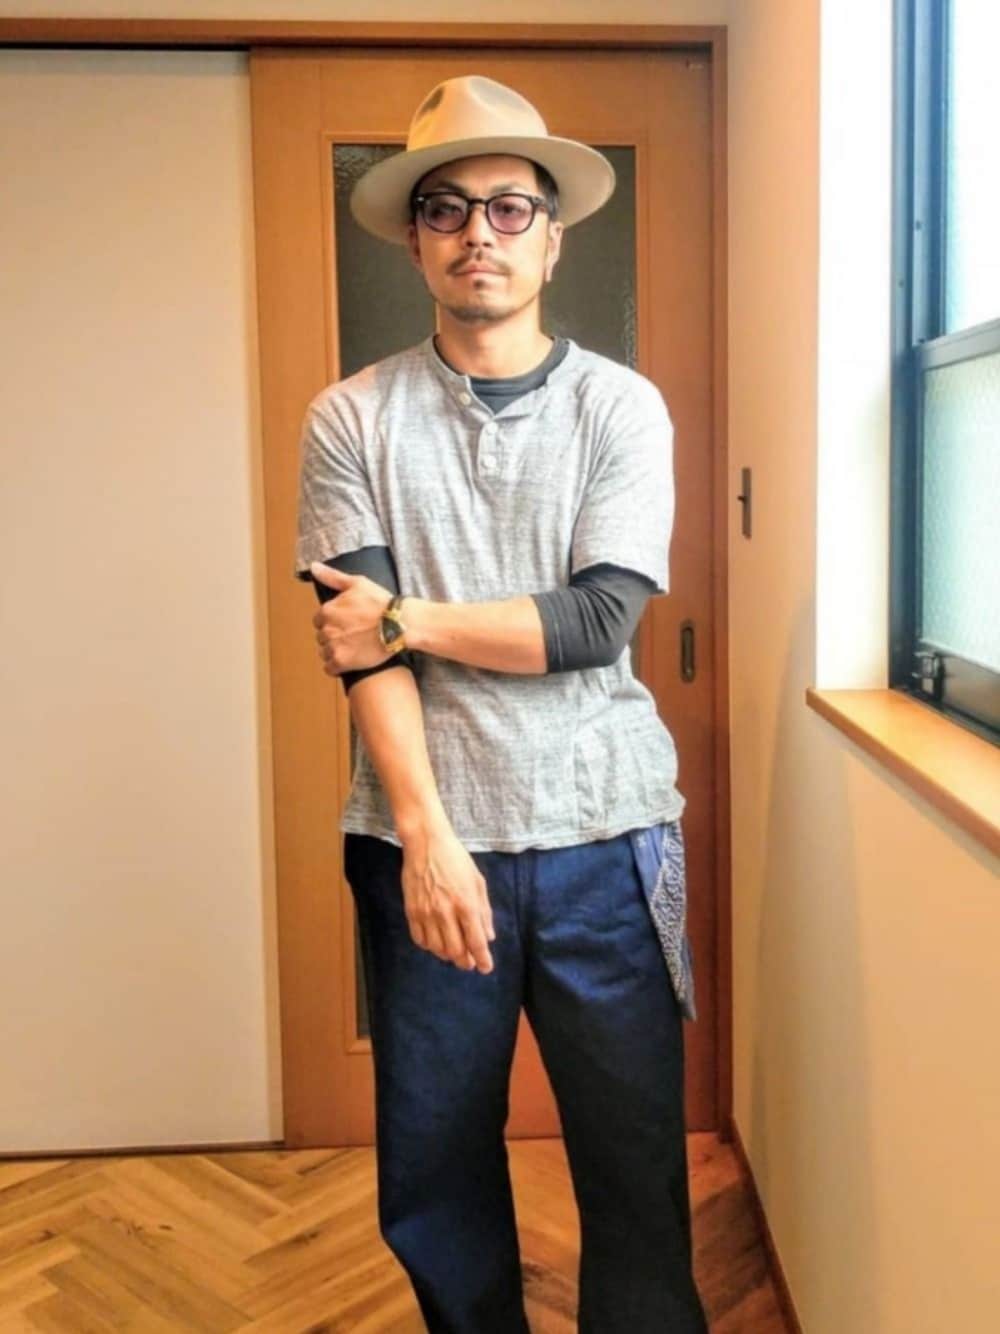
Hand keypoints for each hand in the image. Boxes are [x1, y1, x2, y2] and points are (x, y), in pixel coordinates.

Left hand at [310, 563, 392, 674]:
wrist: (399, 624)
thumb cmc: (380, 602)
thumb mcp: (357, 583)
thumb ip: (332, 577)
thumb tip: (313, 567)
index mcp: (327, 610)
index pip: (319, 620)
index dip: (332, 622)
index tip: (346, 623)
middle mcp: (327, 629)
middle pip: (322, 637)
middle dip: (334, 636)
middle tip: (352, 635)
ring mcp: (333, 646)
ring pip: (324, 652)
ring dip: (335, 651)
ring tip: (353, 647)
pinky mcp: (342, 662)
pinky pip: (330, 668)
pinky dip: (337, 666)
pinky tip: (350, 659)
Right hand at [400, 824, 495, 973]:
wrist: (426, 844)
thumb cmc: (456, 860)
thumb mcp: (477, 882)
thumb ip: (484, 911)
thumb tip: (488, 937)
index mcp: (466, 904)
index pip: (476, 942)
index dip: (482, 959)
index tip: (485, 968)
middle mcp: (446, 912)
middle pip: (456, 951)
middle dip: (465, 961)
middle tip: (470, 962)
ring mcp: (426, 913)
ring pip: (437, 949)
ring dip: (448, 956)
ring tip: (454, 953)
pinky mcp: (411, 911)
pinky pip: (420, 940)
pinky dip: (429, 947)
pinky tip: (436, 943)